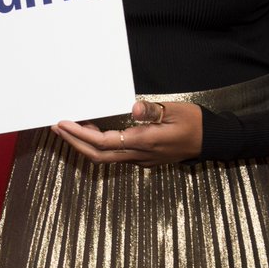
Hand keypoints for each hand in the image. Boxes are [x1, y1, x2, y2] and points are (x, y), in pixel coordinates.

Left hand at [51, 99, 202, 164]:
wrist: (210, 141)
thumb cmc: (195, 123)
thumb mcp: (176, 110)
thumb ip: (153, 111)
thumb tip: (134, 108)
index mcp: (145, 142)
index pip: (104, 142)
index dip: (80, 134)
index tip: (64, 123)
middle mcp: (139, 155)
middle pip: (97, 155)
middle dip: (74, 142)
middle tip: (57, 128)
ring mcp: (140, 160)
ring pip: (105, 157)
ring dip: (84, 144)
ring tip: (70, 128)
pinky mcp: (143, 159)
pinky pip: (114, 155)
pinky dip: (98, 145)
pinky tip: (93, 132)